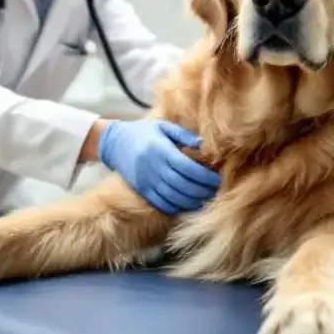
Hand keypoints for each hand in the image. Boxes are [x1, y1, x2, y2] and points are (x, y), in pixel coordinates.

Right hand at [97, 119, 220, 213]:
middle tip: (215, 191)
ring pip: (172, 196)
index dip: (204, 176)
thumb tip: (203, 144)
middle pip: (182, 184)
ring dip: (191, 201)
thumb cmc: (144, 132)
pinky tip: (189, 206)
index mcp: (161, 150)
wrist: (115, 142)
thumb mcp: (163, 126)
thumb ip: (183, 134)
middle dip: (201, 190)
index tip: (218, 179)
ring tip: (205, 200)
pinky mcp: (141, 189)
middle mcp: (153, 166)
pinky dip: (177, 207)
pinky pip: (161, 202)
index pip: (187, 167)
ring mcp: (146, 180)